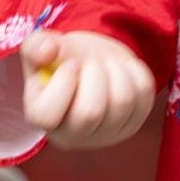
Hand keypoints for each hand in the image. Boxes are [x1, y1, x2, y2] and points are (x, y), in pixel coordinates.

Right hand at [21, 29, 156, 147]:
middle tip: (91, 64)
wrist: (91, 63)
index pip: (47, 115)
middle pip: (89, 113)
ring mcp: (106, 134)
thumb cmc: (62, 58)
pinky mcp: (133, 124)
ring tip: (106, 64)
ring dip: (116, 71)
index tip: (70, 65)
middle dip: (94, 75)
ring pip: (121, 103)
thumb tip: (48, 51)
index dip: (62, 84)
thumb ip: (36, 45)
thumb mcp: (42, 47)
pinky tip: (121, 69)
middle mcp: (73, 135)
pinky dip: (135, 71)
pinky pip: (144, 94)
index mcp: (42, 119)